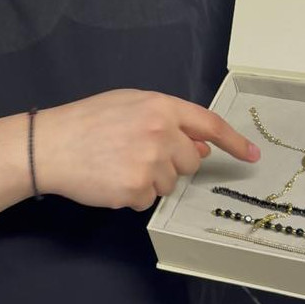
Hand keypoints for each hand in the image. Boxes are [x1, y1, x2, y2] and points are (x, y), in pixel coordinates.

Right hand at [36, 89, 259, 210]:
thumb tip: (199, 144)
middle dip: (173, 162)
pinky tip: (112, 178)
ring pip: (171, 183)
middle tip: (141, 153)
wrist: (52, 144)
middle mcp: (161, 133)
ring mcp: (150, 163)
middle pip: (191, 160)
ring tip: (120, 162)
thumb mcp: (130, 104)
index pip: (209, 124)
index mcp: (161, 106)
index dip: (234, 141)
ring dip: (152, 179)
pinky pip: (149, 199)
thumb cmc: (89, 120)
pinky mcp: (136, 189)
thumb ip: (167, 119)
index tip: (252, 155)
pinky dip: (134, 194)